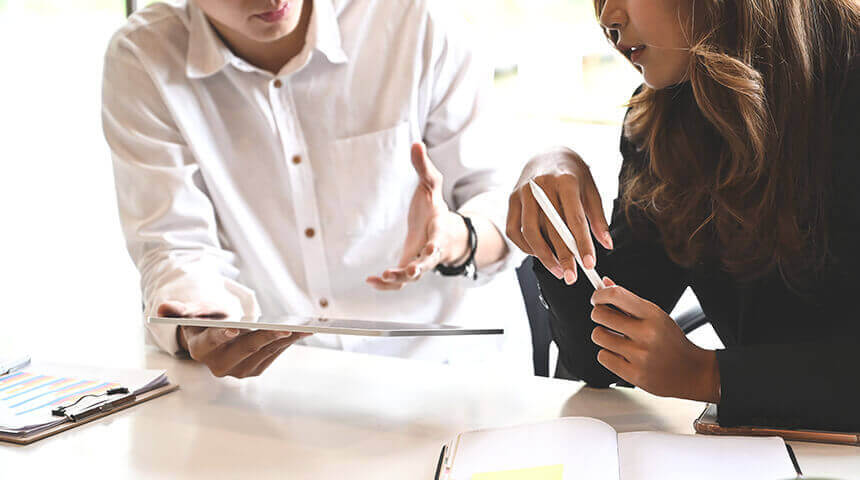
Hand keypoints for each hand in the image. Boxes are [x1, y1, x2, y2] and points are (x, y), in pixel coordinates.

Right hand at [158, 302, 310, 377]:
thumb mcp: (187, 312)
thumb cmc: (201, 320)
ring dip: (284, 340)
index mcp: (200, 349)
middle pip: (245, 349)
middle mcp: (219, 364)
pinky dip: (286, 343)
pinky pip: (273, 355)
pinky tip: (299, 333)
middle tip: (284, 328)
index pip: (211, 342)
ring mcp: (238, 369)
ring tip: (302, 328)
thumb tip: (162, 308)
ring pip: (264, 352)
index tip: (234, 327)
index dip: (222, 334)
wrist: (210, 335)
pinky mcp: (254, 369)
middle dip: (265, 337)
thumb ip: (176, 310)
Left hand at [366, 142, 468, 290]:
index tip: (429, 248)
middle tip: (407, 272)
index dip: (434, 245)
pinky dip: (387, 285)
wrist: (445, 234)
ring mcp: (420, 263)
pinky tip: (370, 281)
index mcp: (438, 230)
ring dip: (398, 280)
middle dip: (418, 269)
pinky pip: (399, 283)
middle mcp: (431, 252)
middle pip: (427, 265)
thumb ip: (424, 167)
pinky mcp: (409, 268)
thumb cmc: (436, 209)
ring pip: (412, 278)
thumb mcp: (432, 185)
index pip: (438, 240)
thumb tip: (417, 143)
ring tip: (379, 278)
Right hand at [506, 148, 611, 284]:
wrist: (547, 152)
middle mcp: (540, 186)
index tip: (589, 264)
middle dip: (563, 256)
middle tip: (572, 277)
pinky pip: (514, 230)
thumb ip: (598, 217)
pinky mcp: (511, 199)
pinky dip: (526, 247)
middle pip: (550, 228)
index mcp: (564, 180)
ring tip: (557, 270)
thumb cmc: (573, 174)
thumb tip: (606, 244)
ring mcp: (522, 192)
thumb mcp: (591, 189)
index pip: (574, 218)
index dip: (582, 243)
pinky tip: (540, 255)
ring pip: (529, 232)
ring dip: (543, 256)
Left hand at [588, 278, 719, 402]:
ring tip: (617, 339)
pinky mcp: (635, 374)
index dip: (599, 295)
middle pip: (600, 315)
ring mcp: (640, 355)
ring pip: (598, 336)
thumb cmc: (671, 341)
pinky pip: (603, 357)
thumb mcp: (655, 315)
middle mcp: (646, 333)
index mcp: (652, 314)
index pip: (615, 295)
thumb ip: (628, 301)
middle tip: (606, 319)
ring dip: (603, 336)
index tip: (596, 298)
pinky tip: (621, 355)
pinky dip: (608, 355)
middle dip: (599, 315)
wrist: (692, 371)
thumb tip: (604, 284)